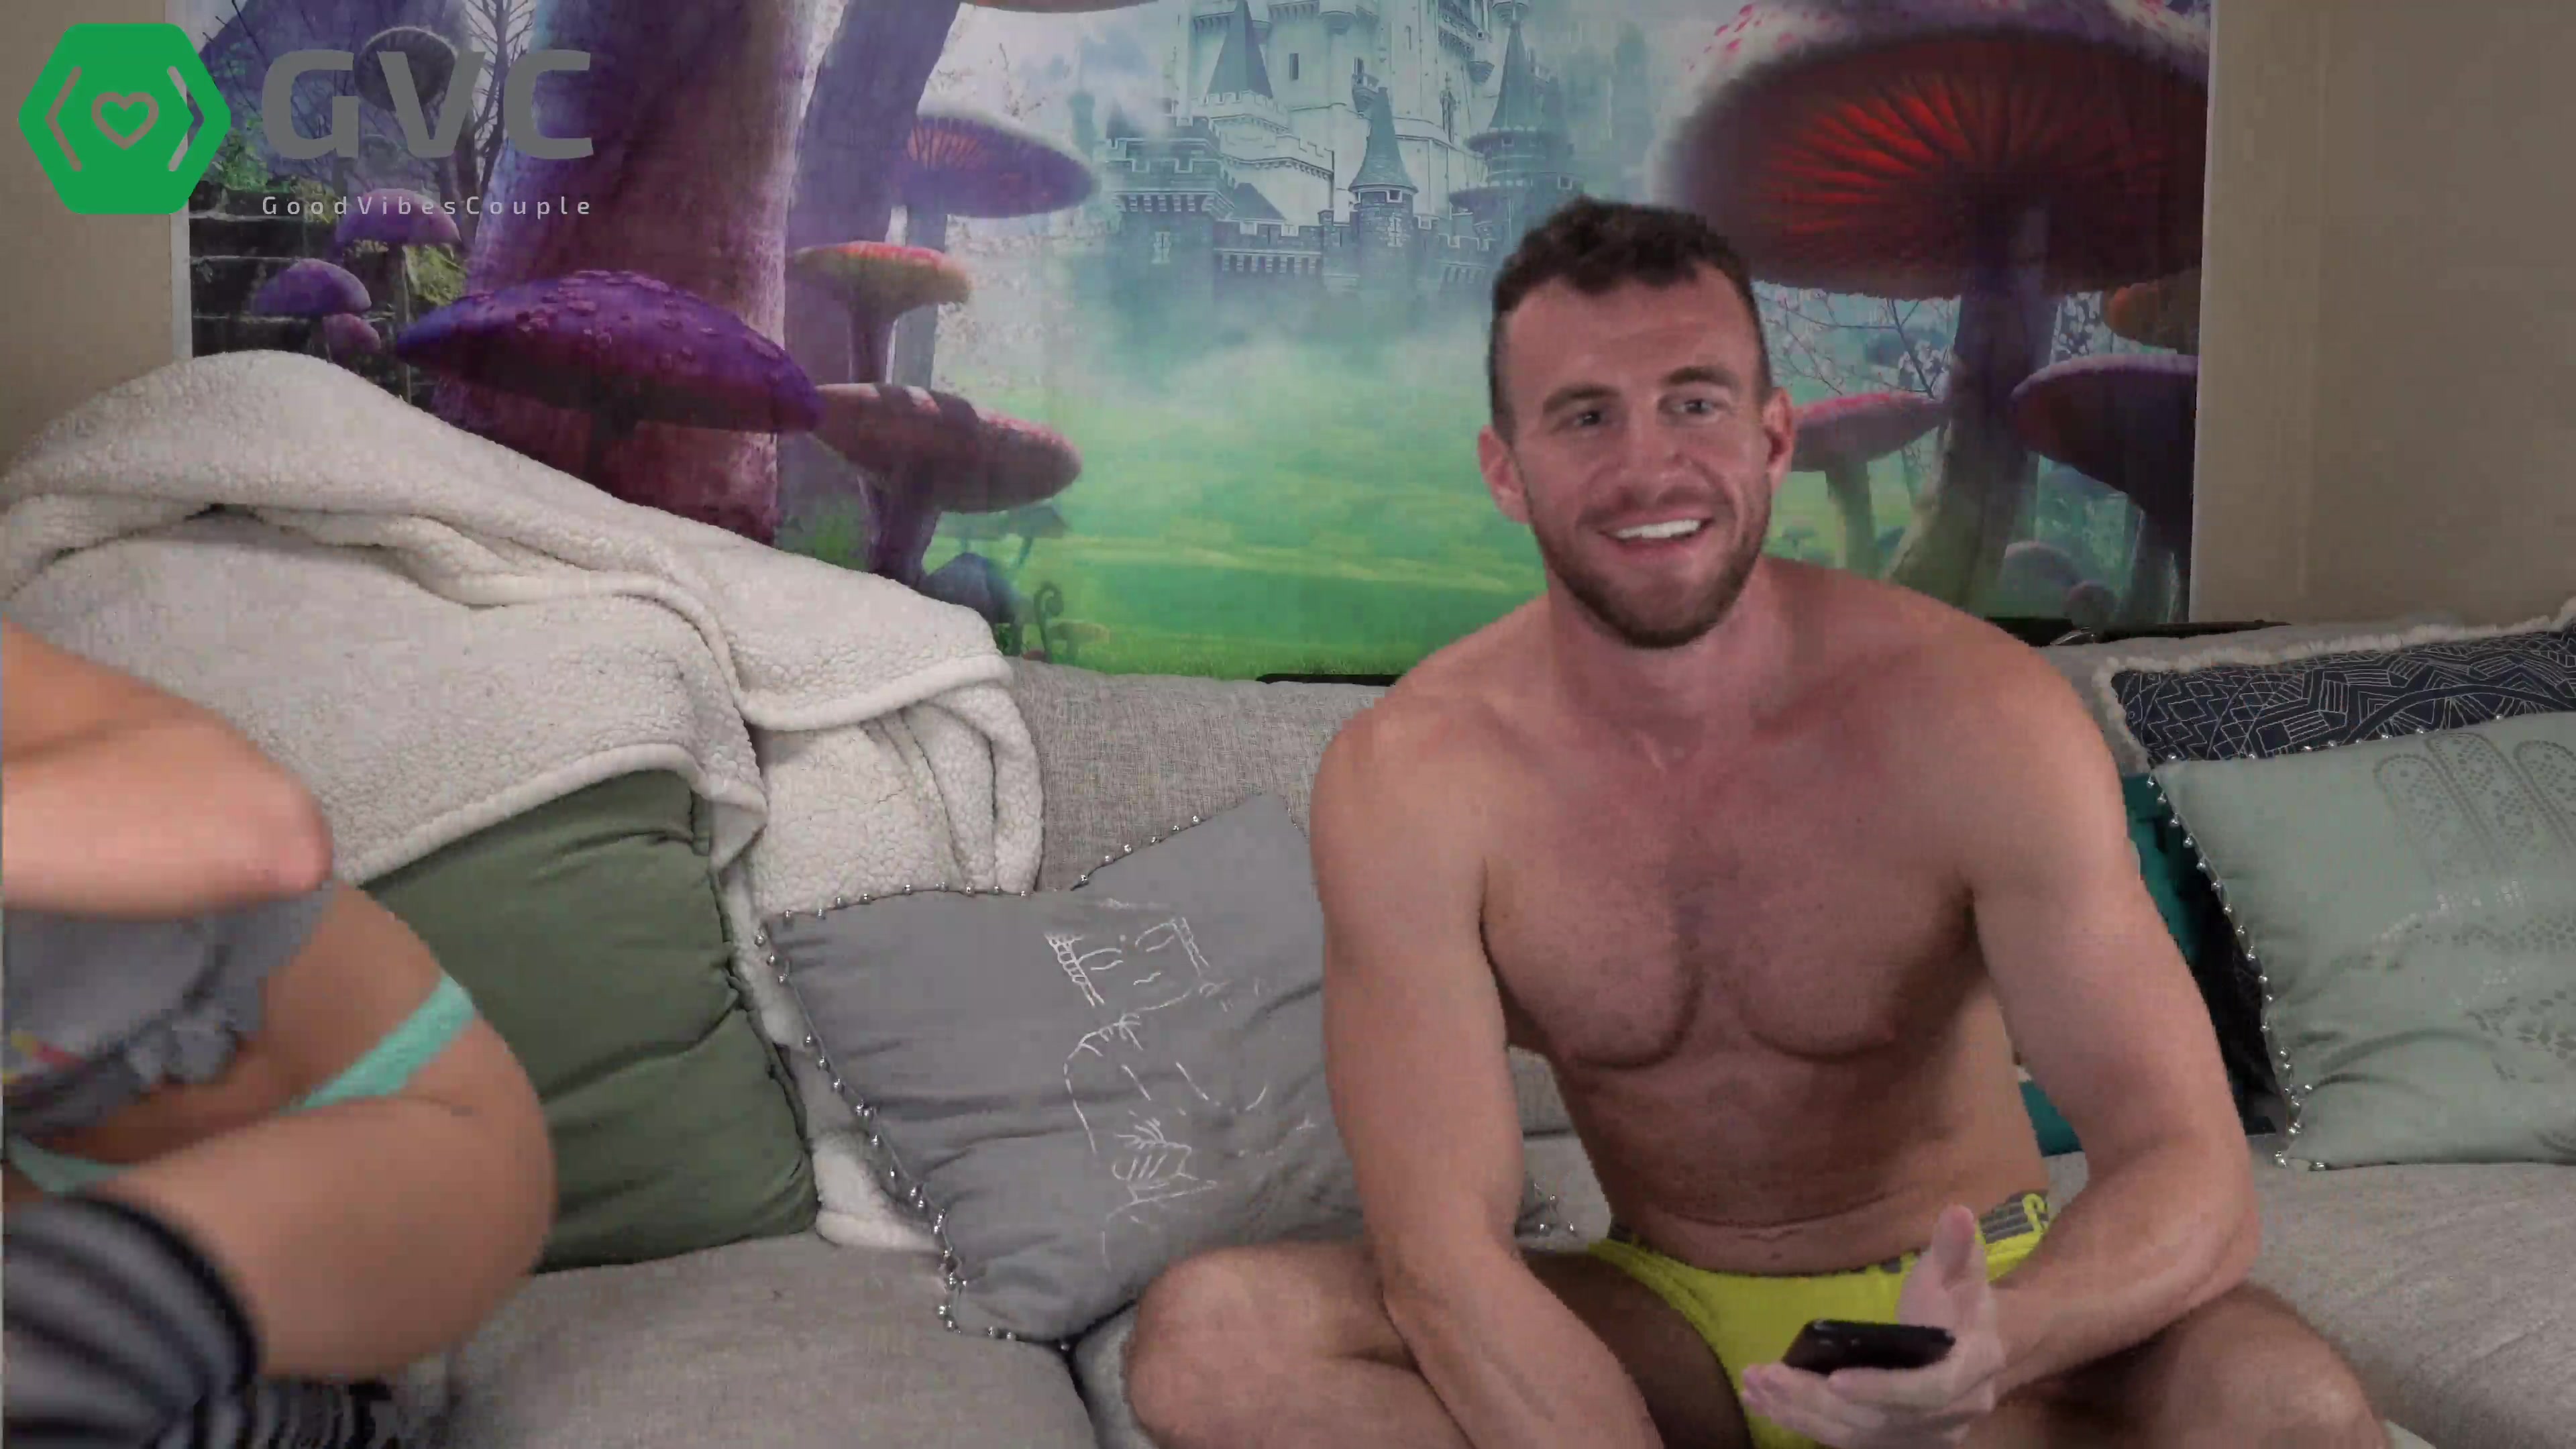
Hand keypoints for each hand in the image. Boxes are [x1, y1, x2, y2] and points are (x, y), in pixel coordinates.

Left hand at [1738, 1205, 2009, 1447]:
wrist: (1981, 1346)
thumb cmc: (1962, 1301)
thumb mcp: (1962, 1271)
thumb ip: (1956, 1247)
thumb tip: (1957, 1212)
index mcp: (1971, 1371)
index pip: (1926, 1390)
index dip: (1882, 1388)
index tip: (1834, 1378)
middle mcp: (1951, 1416)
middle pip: (1879, 1420)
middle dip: (1819, 1401)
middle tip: (1768, 1376)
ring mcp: (1923, 1435)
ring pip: (1856, 1434)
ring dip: (1801, 1413)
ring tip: (1756, 1385)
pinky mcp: (1896, 1441)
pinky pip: (1847, 1438)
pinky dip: (1803, 1422)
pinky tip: (1764, 1401)